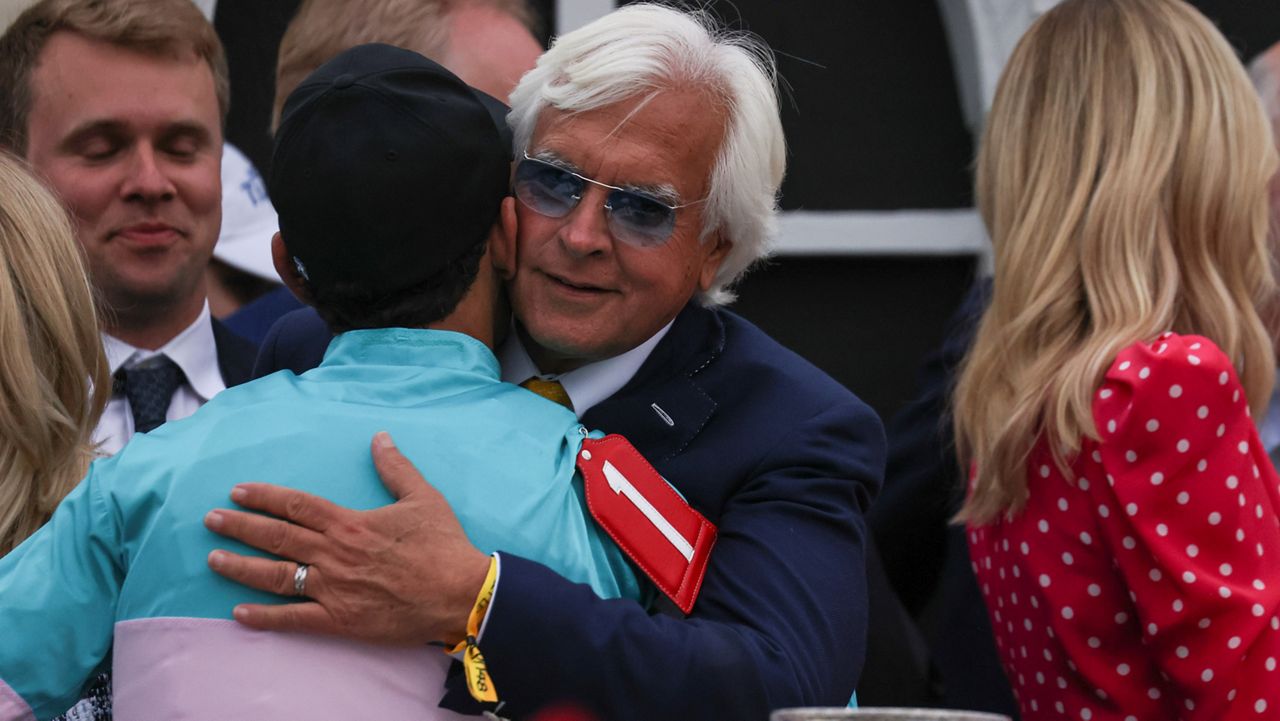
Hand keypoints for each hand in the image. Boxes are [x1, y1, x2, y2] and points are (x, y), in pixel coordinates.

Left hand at [204, 431, 490, 645]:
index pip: (296, 505)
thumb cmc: (443, 545)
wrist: (460, 593)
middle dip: (239, 527)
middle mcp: (334, 554)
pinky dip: (264, 618)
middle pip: (276, 537)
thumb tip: (379, 437)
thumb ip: (396, 468)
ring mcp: (333, 589)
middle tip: (210, 521)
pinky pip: (294, 619)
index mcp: (350, 523)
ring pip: (276, 576)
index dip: (264, 497)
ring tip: (213, 560)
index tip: (238, 491)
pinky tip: (239, 614)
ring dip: (241, 567)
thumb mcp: (423, 497)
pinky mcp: (340, 620)